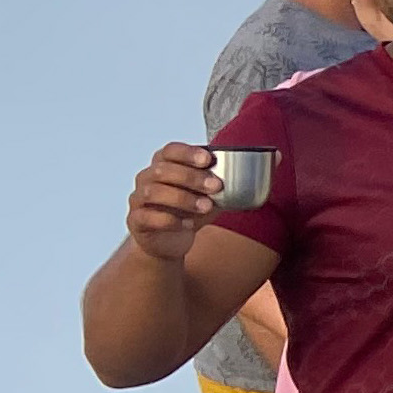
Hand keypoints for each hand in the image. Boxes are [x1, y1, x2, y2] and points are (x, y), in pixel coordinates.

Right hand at [126, 143, 223, 260]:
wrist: (171, 242)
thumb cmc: (189, 212)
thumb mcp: (209, 197)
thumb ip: (222, 185)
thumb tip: (257, 167)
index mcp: (163, 165)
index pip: (170, 151)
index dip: (188, 153)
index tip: (208, 159)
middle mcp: (147, 178)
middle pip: (163, 170)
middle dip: (191, 177)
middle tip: (216, 186)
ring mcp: (138, 199)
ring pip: (153, 192)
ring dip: (183, 198)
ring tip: (206, 206)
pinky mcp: (136, 220)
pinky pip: (147, 217)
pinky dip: (169, 220)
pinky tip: (188, 224)